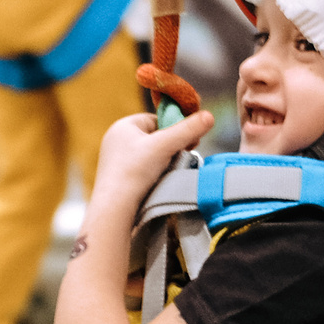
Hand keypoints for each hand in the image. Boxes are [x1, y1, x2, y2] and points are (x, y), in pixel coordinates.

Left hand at [90, 108, 212, 210]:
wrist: (114, 207)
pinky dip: (153, 173)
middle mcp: (116, 140)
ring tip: (169, 172)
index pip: (157, 119)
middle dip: (170, 147)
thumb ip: (188, 130)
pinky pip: (142, 169)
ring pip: (150, 155)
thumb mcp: (165, 145)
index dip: (174, 129)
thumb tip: (209, 116)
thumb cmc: (135, 171)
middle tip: (181, 157)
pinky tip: (157, 182)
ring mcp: (115, 159)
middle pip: (154, 137)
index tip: (187, 142)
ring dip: (163, 161)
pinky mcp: (118, 177)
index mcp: (123, 125)